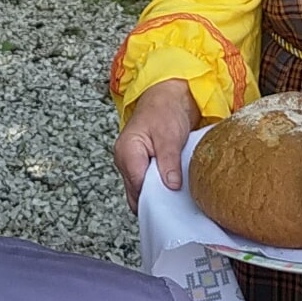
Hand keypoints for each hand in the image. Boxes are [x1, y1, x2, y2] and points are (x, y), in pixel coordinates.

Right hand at [112, 79, 198, 211]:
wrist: (169, 97)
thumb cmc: (165, 110)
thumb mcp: (170, 135)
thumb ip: (169, 162)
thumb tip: (171, 186)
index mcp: (127, 152)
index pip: (138, 187)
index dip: (156, 197)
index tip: (174, 201)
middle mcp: (124, 160)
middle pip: (137, 193)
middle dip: (156, 200)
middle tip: (178, 203)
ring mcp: (130, 164)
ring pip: (141, 191)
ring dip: (158, 195)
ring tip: (177, 196)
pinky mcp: (140, 166)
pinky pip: (147, 185)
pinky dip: (159, 189)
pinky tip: (173, 189)